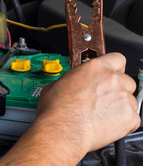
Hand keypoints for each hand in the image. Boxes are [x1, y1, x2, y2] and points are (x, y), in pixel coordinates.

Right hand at [0, 53, 139, 164]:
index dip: (113, 66)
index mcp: (96, 68)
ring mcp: (123, 98)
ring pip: (130, 98)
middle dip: (117, 87)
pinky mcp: (129, 117)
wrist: (63, 131)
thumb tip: (71, 82)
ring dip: (119, 104)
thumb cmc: (57, 110)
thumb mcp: (57, 84)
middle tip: (103, 96)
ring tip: (102, 113)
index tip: (108, 72)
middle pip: (126, 79)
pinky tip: (107, 123)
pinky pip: (133, 117)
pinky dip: (123, 121)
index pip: (117, 59)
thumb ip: (72, 79)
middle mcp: (112, 80)